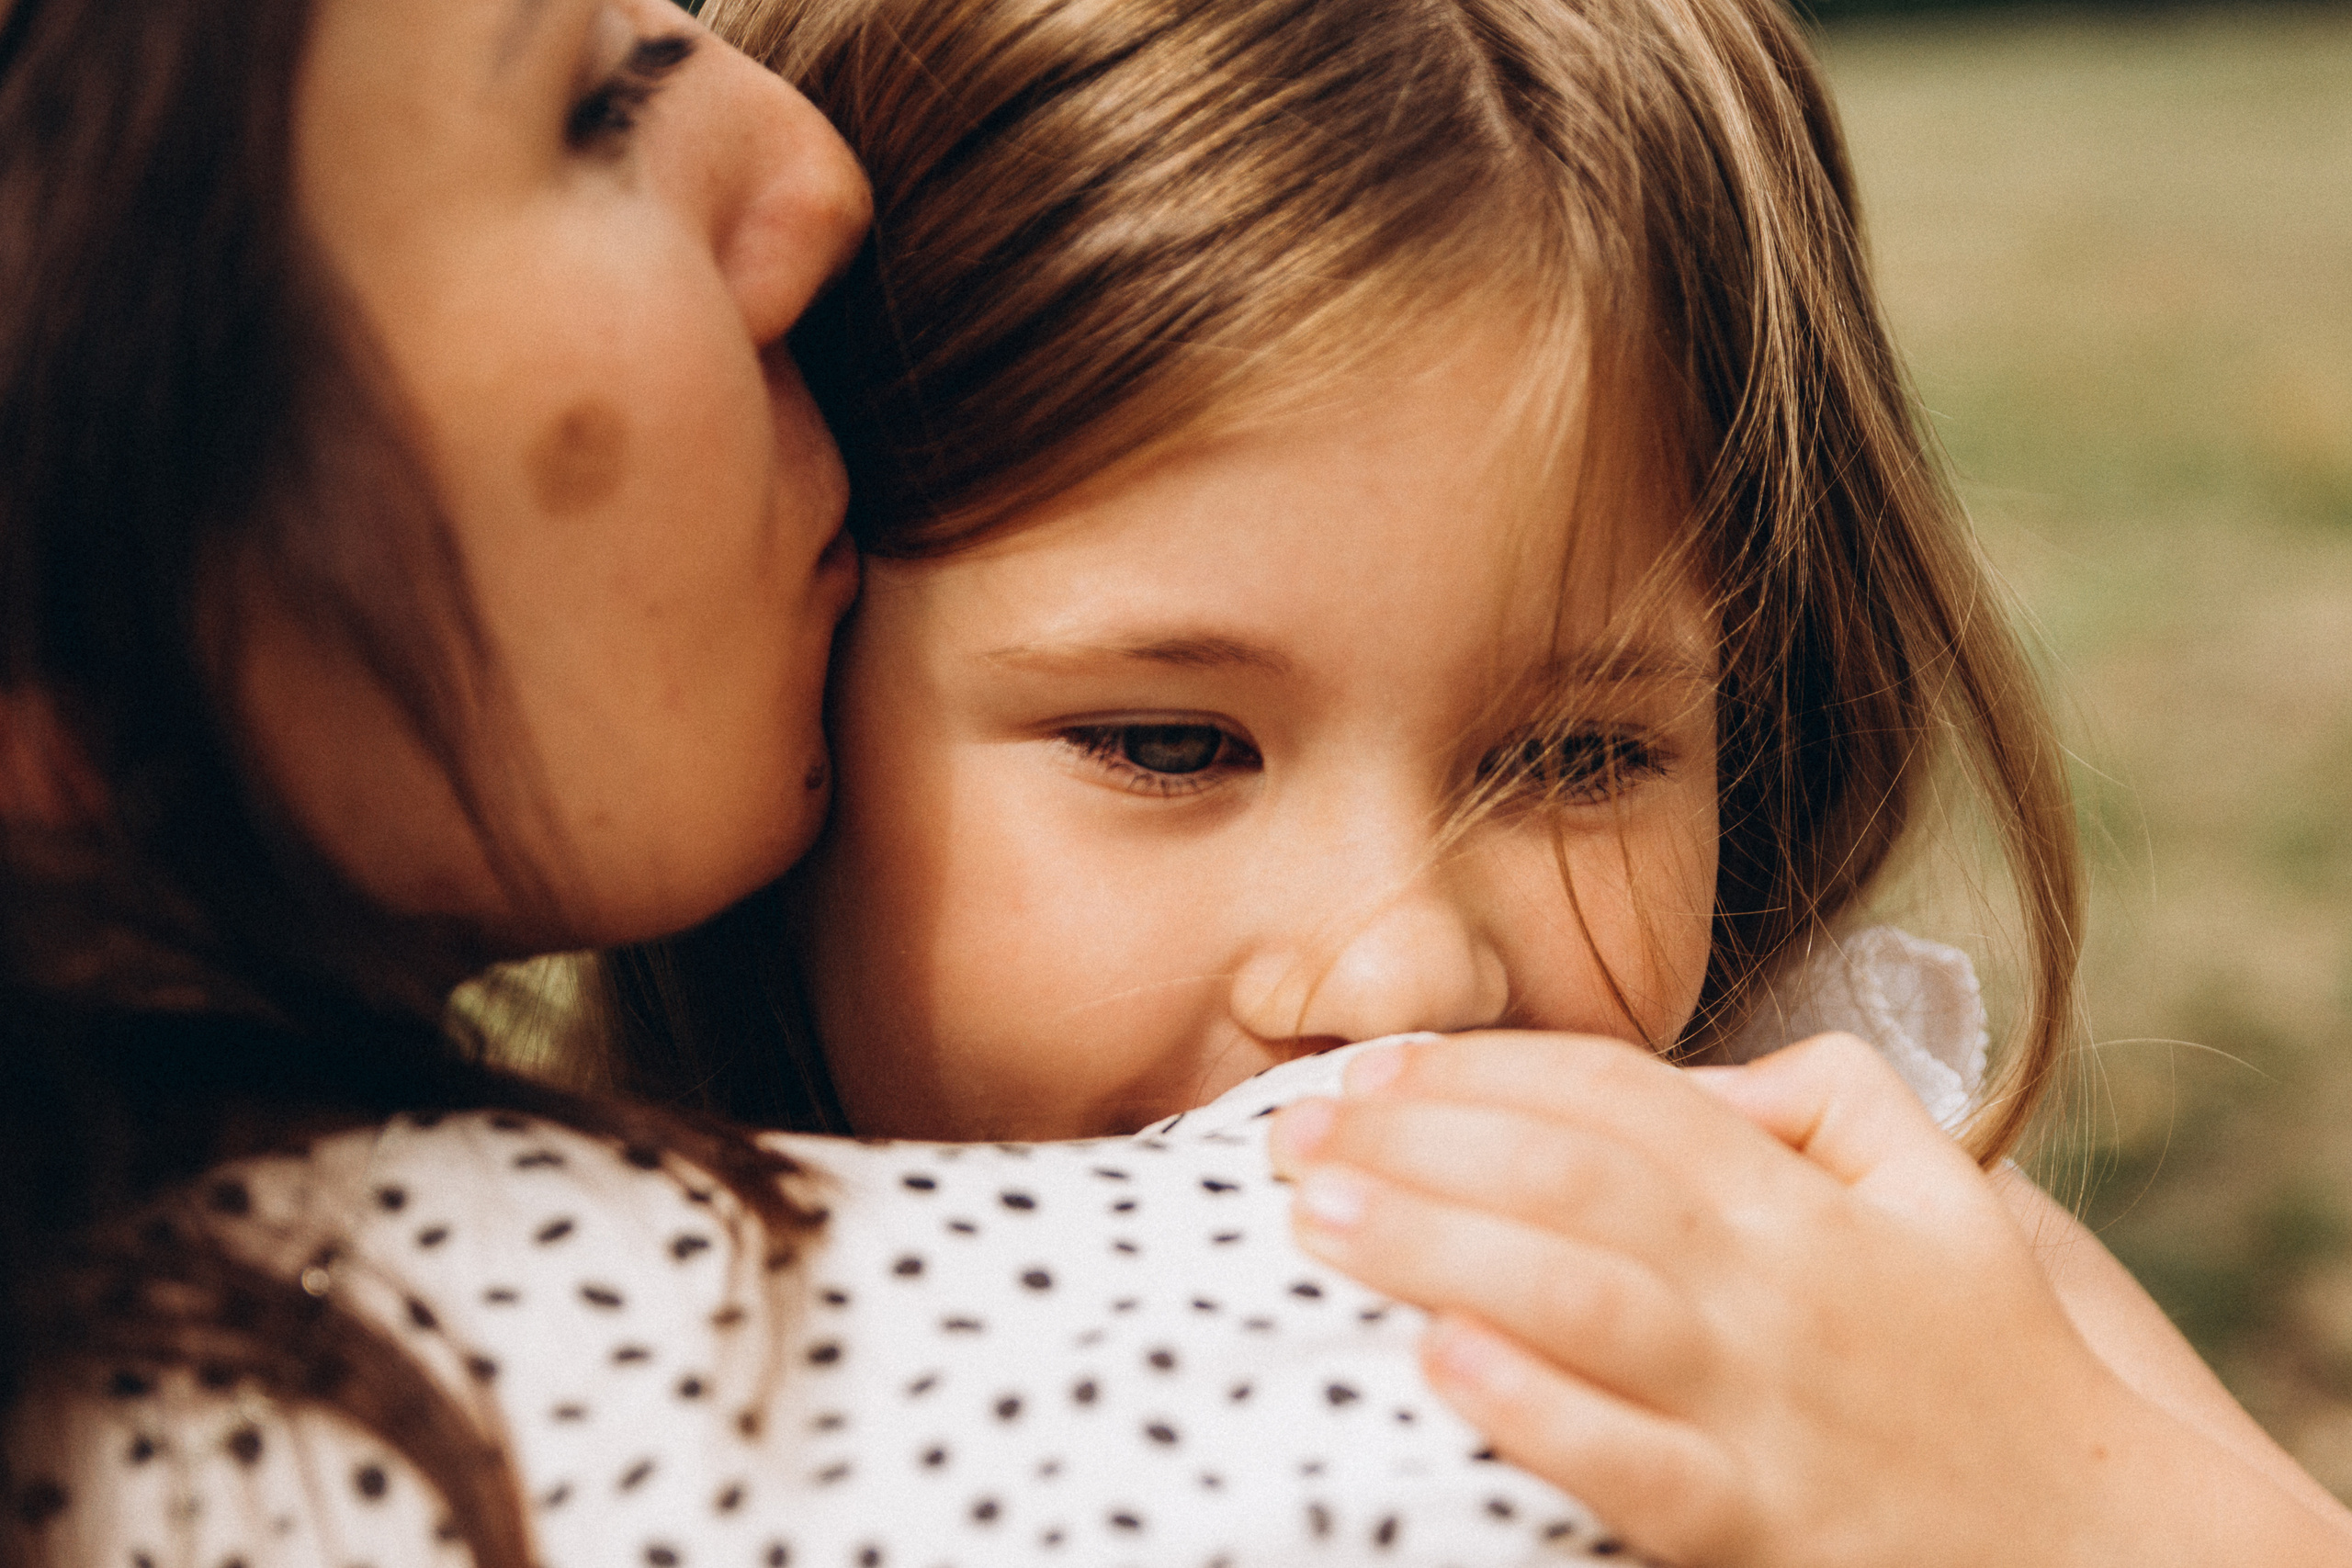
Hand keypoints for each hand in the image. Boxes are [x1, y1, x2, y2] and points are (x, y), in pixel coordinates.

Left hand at [1269, 1031, 2351, 1566]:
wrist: (2107, 1546)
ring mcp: (1763, 1407)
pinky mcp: (1758, 1528)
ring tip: (1314, 1214)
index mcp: (1796, 1199)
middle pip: (1570, 1179)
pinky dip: (1536, 1410)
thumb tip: (1694, 1077)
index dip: (1481, 1070)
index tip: (1367, 1065)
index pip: (1617, 1098)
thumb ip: (1824, 1094)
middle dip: (1416, 1141)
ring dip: (1437, 1245)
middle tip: (1290, 1130)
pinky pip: (1632, 1463)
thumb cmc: (1988, 1356)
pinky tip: (1441, 1363)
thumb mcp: (1942, 1186)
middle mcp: (1771, 1286)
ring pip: (1583, 1298)